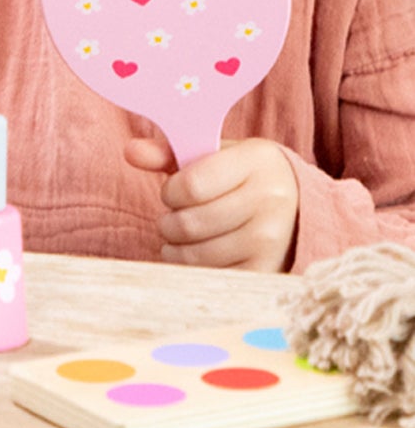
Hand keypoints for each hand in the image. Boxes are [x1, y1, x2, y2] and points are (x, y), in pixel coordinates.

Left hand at [123, 135, 299, 271]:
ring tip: (185, 235)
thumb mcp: (212, 155)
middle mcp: (269, 201)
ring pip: (194, 255)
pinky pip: (210, 276)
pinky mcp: (268, 270)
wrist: (297, 205)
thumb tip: (131, 151)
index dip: (170, 191)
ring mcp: (272, 240)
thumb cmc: (241, 177)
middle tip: (178, 216)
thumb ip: (168, 153)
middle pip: (188, 224)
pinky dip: (192, 268)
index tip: (175, 191)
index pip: (190, 186)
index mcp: (255, 162)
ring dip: (175, 248)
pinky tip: (199, 254)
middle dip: (169, 222)